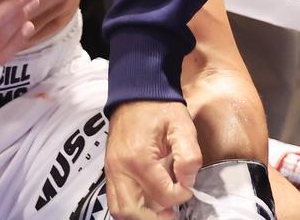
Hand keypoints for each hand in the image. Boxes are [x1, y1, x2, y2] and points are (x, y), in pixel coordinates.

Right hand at [105, 101, 201, 219]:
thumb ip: (189, 155)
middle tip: (173, 215)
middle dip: (155, 219)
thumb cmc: (160, 108)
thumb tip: (187, 181)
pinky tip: (148, 203)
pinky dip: (131, 207)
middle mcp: (119, 168)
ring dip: (140, 216)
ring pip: (119, 209)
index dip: (181, 195)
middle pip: (132, 211)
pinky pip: (115, 198)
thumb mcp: (182, 125)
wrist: (136, 92)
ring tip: (161, 213)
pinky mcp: (110, 169)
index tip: (189, 184)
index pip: (162, 195)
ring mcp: (111, 170)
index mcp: (138, 159)